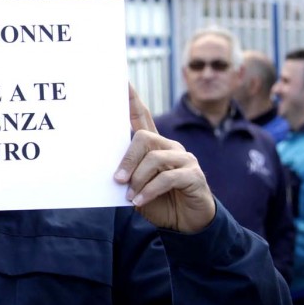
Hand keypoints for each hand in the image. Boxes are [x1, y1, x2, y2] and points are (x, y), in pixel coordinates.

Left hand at [114, 84, 215, 232]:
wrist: (186, 223)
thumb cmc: (158, 202)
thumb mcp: (136, 187)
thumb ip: (127, 174)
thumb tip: (110, 170)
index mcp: (155, 145)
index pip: (141, 116)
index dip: (132, 99)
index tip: (121, 81)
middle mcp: (171, 146)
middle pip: (144, 138)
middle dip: (128, 159)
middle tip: (117, 180)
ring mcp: (184, 159)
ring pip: (155, 158)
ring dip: (138, 179)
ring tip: (131, 196)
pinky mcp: (194, 175)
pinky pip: (167, 178)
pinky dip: (149, 190)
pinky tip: (140, 201)